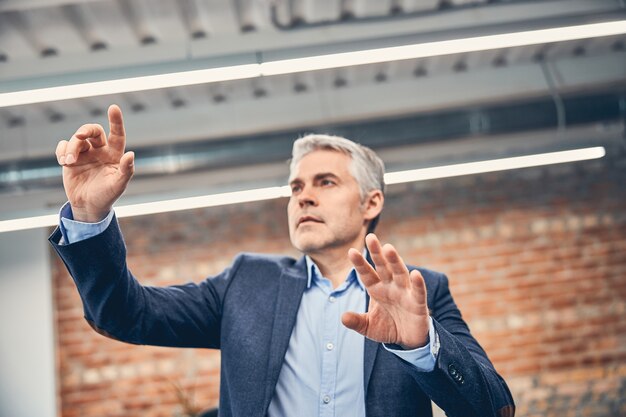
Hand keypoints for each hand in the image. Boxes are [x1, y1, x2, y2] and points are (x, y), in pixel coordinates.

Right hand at [55, 105, 134, 221]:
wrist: (88, 207)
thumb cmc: (107, 195)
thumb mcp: (119, 185)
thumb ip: (126, 170)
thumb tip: (131, 154)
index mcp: (114, 154)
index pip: (117, 134)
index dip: (116, 121)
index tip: (113, 108)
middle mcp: (100, 151)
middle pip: (93, 131)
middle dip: (85, 130)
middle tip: (79, 136)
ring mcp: (85, 154)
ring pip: (77, 138)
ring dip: (71, 147)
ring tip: (69, 162)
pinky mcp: (70, 159)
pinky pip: (63, 146)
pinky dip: (61, 150)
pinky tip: (63, 161)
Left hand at [342, 234, 429, 348]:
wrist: (408, 340)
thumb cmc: (388, 327)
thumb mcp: (368, 327)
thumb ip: (357, 321)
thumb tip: (343, 317)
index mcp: (377, 289)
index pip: (367, 274)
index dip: (360, 263)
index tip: (351, 251)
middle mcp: (391, 286)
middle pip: (383, 267)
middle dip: (377, 253)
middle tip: (370, 237)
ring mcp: (405, 293)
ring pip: (400, 273)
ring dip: (395, 261)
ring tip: (388, 248)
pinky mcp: (418, 304)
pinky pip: (418, 292)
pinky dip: (417, 283)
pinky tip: (415, 274)